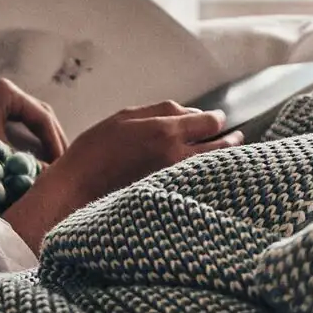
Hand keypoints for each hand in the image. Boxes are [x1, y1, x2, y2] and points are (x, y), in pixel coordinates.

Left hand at [0, 79, 66, 160]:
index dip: (55, 142)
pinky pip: (12, 122)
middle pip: (38, 113)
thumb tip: (52, 176)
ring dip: (39, 139)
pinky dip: (24, 139)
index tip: (62, 164)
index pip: (42, 116)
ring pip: (26, 117)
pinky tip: (30, 157)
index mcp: (4, 91)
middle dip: (52, 138)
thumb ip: (25, 163)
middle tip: (63, 162)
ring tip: (51, 161)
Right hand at [1, 102, 239, 251]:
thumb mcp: (124, 118)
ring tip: (232, 157)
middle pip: (219, 146)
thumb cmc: (94, 152)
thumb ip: (160, 112)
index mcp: (166, 131)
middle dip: (230, 140)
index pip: (208, 122)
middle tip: (238, 137)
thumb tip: (190, 112)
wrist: (75, 192)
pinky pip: (198, 185)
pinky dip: (208, 179)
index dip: (217, 120)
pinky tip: (209, 177)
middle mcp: (177, 157)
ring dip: (224, 161)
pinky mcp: (172, 200)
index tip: (220, 120)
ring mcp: (177, 181)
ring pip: (213, 168)